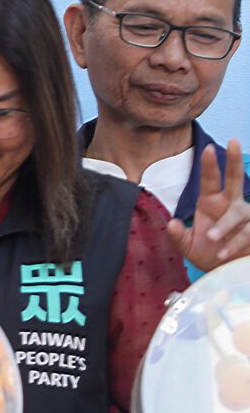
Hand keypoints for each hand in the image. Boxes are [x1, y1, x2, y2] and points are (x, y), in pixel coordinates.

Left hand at [168, 141, 249, 271]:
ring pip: (238, 213)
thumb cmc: (208, 254)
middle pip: (235, 178)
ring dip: (225, 226)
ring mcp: (246, 216)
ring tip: (212, 238)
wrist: (225, 272)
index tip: (208, 148)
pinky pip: (247, 232)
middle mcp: (230, 204)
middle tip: (233, 141)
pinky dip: (234, 243)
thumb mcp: (188, 247)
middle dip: (234, 160)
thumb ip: (179, 237)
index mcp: (211, 202)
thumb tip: (171, 224)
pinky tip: (223, 253)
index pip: (209, 180)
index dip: (209, 165)